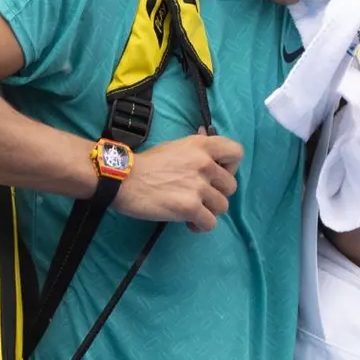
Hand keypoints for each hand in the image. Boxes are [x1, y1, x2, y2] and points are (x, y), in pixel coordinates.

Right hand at [113, 134, 242, 232]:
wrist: (123, 179)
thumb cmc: (146, 163)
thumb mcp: (175, 146)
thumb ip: (196, 147)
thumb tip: (207, 134)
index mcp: (202, 145)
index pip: (237, 153)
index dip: (230, 167)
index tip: (216, 174)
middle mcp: (204, 164)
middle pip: (231, 186)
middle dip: (217, 194)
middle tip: (200, 197)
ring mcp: (198, 187)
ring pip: (222, 207)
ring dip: (209, 211)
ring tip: (192, 212)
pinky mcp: (190, 207)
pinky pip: (210, 223)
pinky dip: (200, 226)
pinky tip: (188, 223)